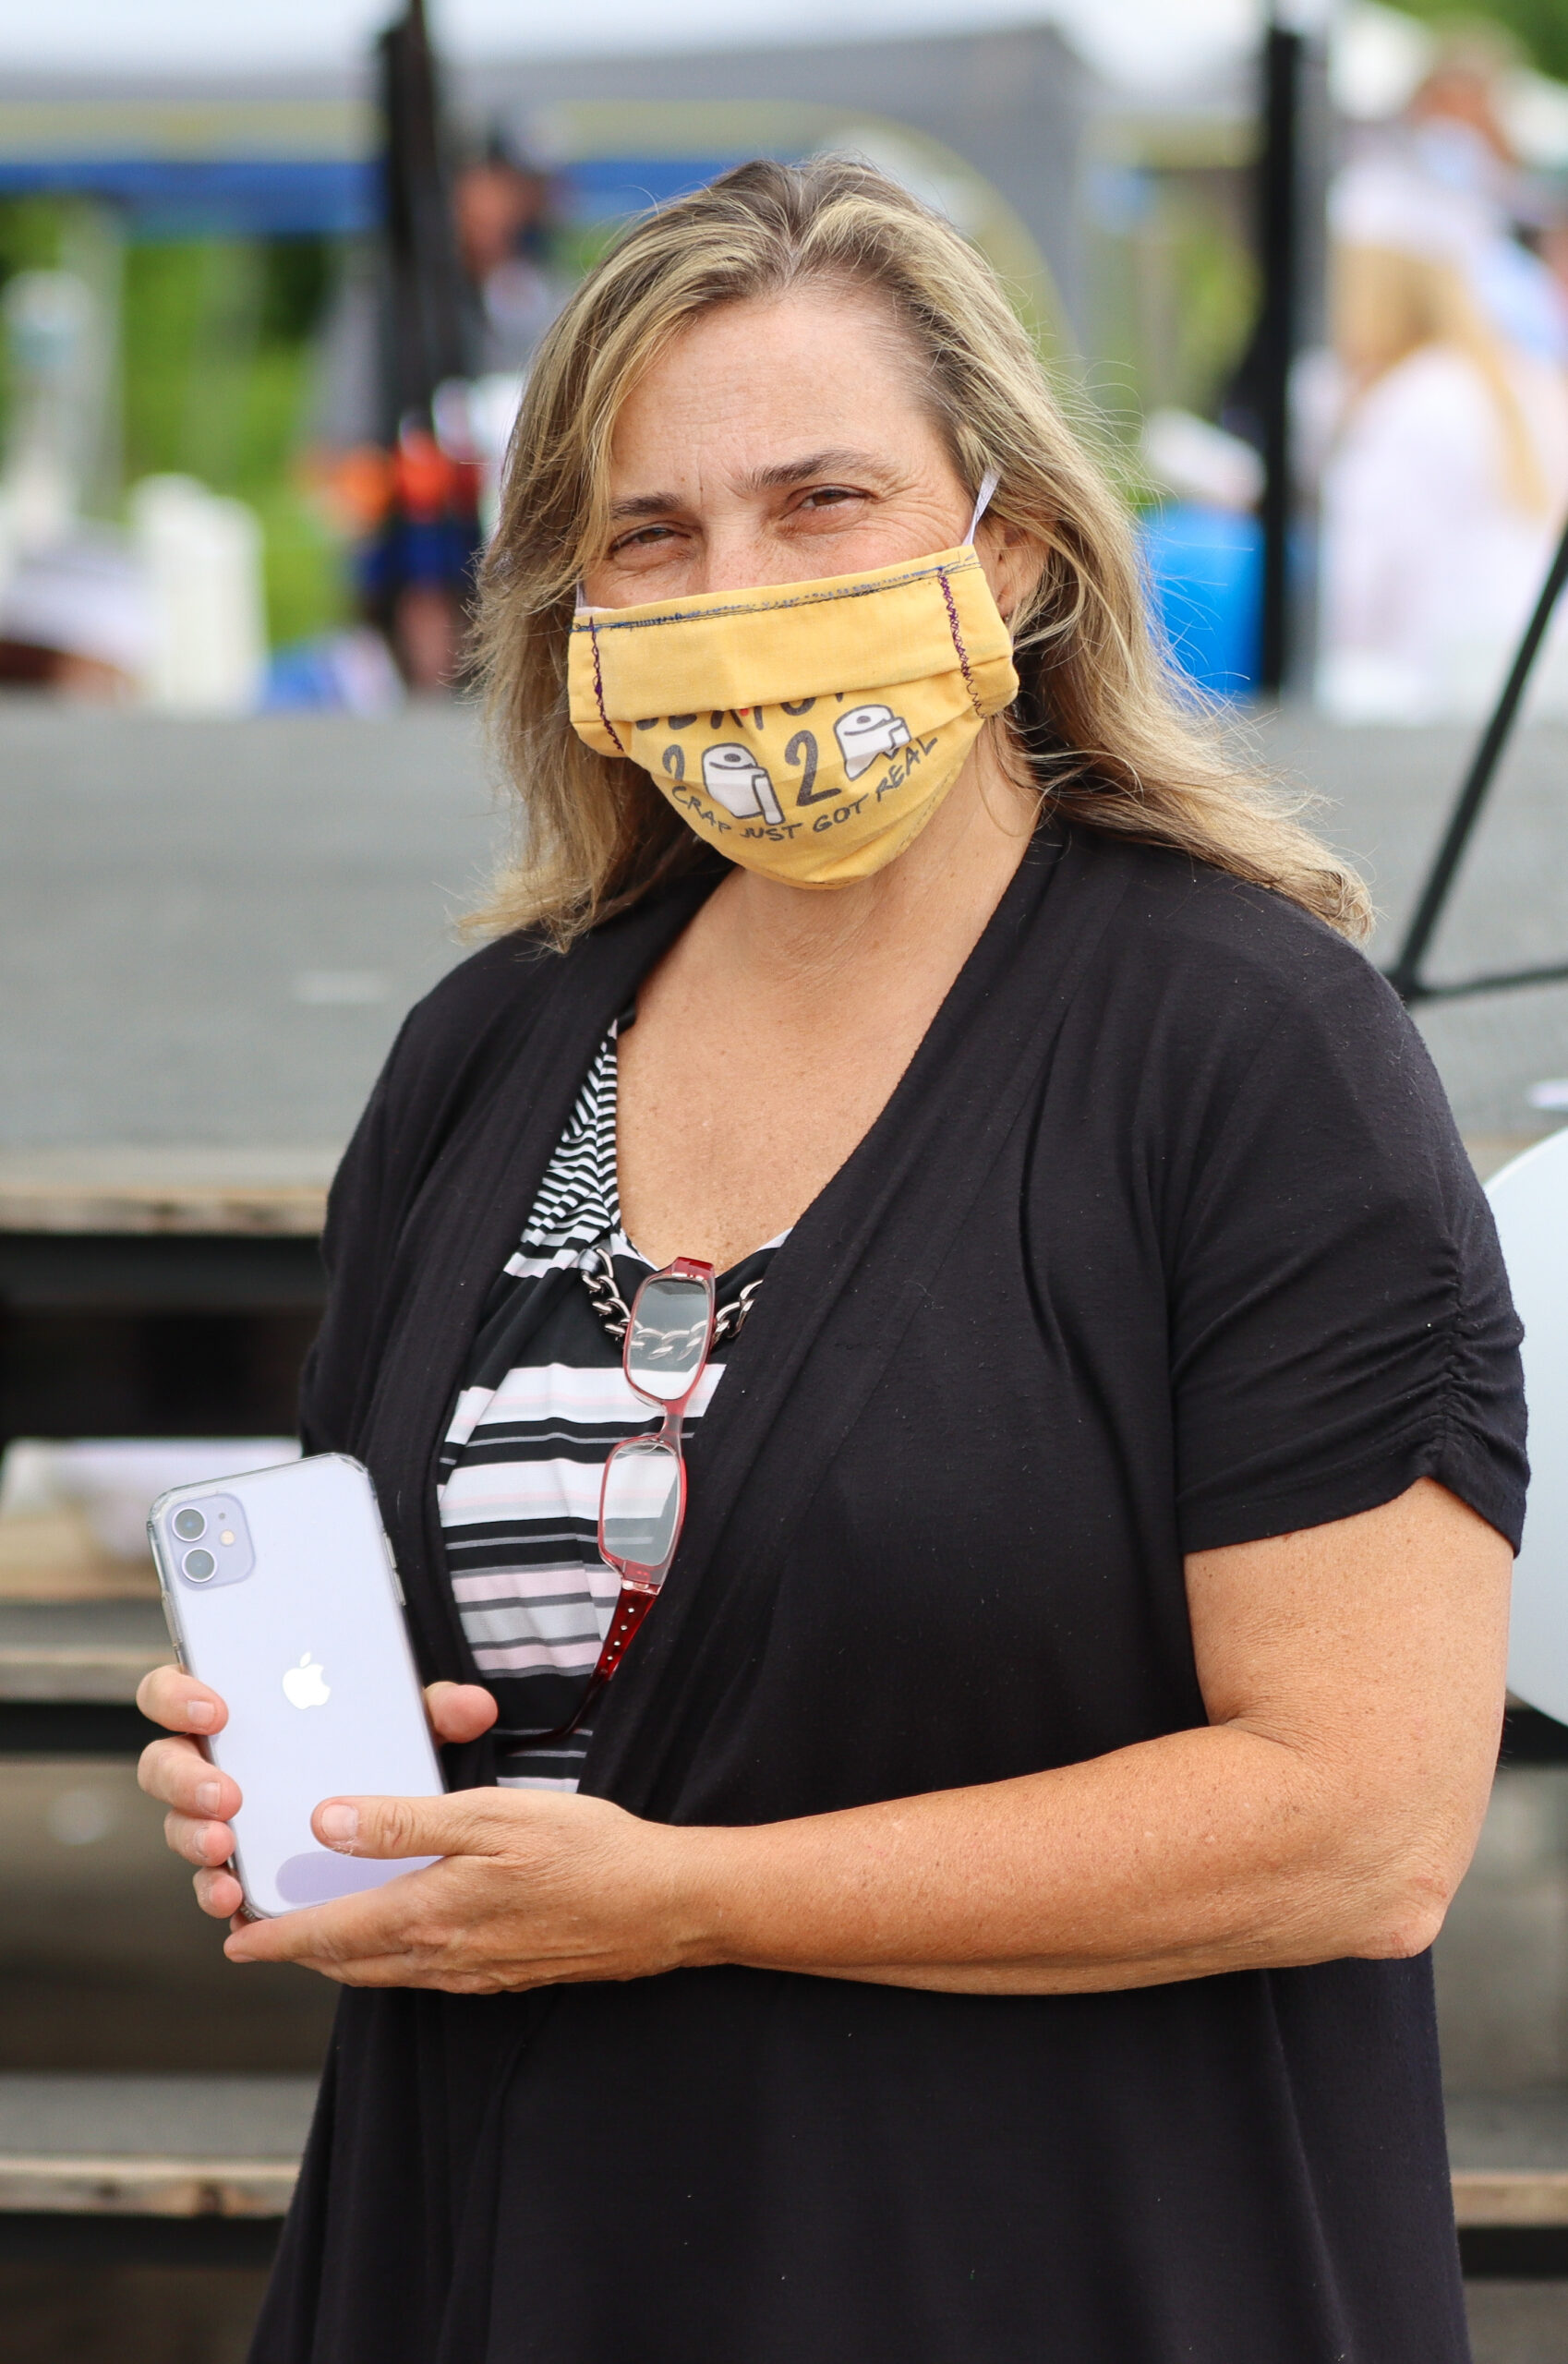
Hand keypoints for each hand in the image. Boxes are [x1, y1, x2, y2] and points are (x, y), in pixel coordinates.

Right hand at [134, 1667, 498, 1928]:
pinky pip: (210, 1880)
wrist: (380, 1801)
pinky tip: (238, 1900)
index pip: (179, 1688)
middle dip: (187, 1779)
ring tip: (230, 1847)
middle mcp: (213, 1760)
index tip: (218, 1708)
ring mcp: (215, 1816)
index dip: (183, 1694)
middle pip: (164, 1762)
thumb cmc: (371, 1742)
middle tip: (229, 1794)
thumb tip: (473, 1707)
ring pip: (179, 1826)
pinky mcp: (233, 1865)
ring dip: (196, 1839)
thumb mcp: (402, 1721)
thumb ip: (432, 1707)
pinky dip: (219, 1891)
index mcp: (237, 1707)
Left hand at [220, 1785, 702, 1991]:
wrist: (664, 1906)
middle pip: (349, 1963)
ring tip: (320, 1937)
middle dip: (301, 1952)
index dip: (276, 1937)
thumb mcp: (491, 1816)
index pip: (329, 1934)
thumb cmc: (586, 1850)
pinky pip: (427, 1975)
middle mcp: (444, 1957)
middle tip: (264, 1936)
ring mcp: (477, 1974)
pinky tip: (404, 1936)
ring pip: (387, 1973)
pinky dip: (393, 1960)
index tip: (236, 1940)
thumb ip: (405, 1823)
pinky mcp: (505, 1975)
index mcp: (430, 1915)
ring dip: (344, 1957)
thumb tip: (326, 1824)